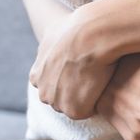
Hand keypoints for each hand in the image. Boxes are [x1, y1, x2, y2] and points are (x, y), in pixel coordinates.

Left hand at [29, 5, 117, 120]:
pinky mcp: (74, 110)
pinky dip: (98, 100)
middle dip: (75, 89)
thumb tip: (52, 39)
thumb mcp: (53, 32)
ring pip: (75, 105)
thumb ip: (49, 45)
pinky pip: (89, 110)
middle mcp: (42, 92)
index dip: (69, 76)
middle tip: (92, 72)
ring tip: (98, 76)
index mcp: (36, 76)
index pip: (53, 84)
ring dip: (87, 95)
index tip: (80, 66)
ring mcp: (57, 103)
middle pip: (62, 98)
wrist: (90, 34)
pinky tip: (103, 82)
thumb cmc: (76, 29)